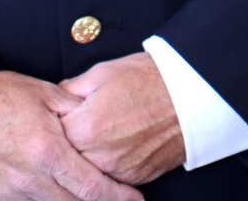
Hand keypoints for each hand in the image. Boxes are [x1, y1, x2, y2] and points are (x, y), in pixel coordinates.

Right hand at [0, 71, 141, 200]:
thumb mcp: (46, 93)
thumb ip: (76, 110)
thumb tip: (100, 120)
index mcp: (47, 152)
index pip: (90, 187)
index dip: (116, 197)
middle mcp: (28, 179)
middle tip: (120, 200)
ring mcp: (8, 192)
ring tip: (90, 196)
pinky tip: (55, 194)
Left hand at [59, 52, 184, 184]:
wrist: (195, 91)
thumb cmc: (152, 77)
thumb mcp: (104, 72)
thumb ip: (70, 90)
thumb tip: (55, 101)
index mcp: (86, 128)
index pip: (52, 136)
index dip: (55, 125)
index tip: (59, 118)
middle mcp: (100, 156)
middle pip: (68, 159)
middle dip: (70, 144)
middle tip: (81, 126)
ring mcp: (119, 169)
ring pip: (89, 171)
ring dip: (89, 157)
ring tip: (103, 134)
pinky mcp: (137, 176)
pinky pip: (112, 175)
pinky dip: (110, 164)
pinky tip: (118, 144)